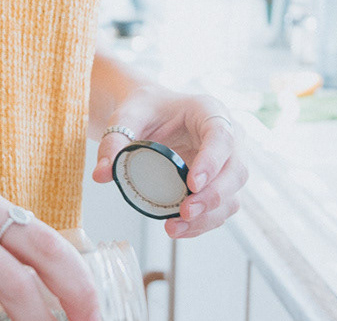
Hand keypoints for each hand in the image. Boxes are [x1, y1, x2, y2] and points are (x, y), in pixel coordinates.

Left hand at [92, 85, 246, 238]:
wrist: (149, 113)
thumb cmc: (143, 108)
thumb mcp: (126, 116)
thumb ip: (114, 140)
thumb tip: (101, 174)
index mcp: (209, 111)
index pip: (221, 136)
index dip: (212, 161)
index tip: (192, 183)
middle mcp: (228, 137)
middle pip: (235, 170)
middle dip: (212, 196)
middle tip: (185, 212)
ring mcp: (227, 162)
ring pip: (232, 194)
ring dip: (208, 216)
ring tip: (174, 227)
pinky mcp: (220, 183)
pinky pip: (220, 207)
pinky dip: (203, 222)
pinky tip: (180, 229)